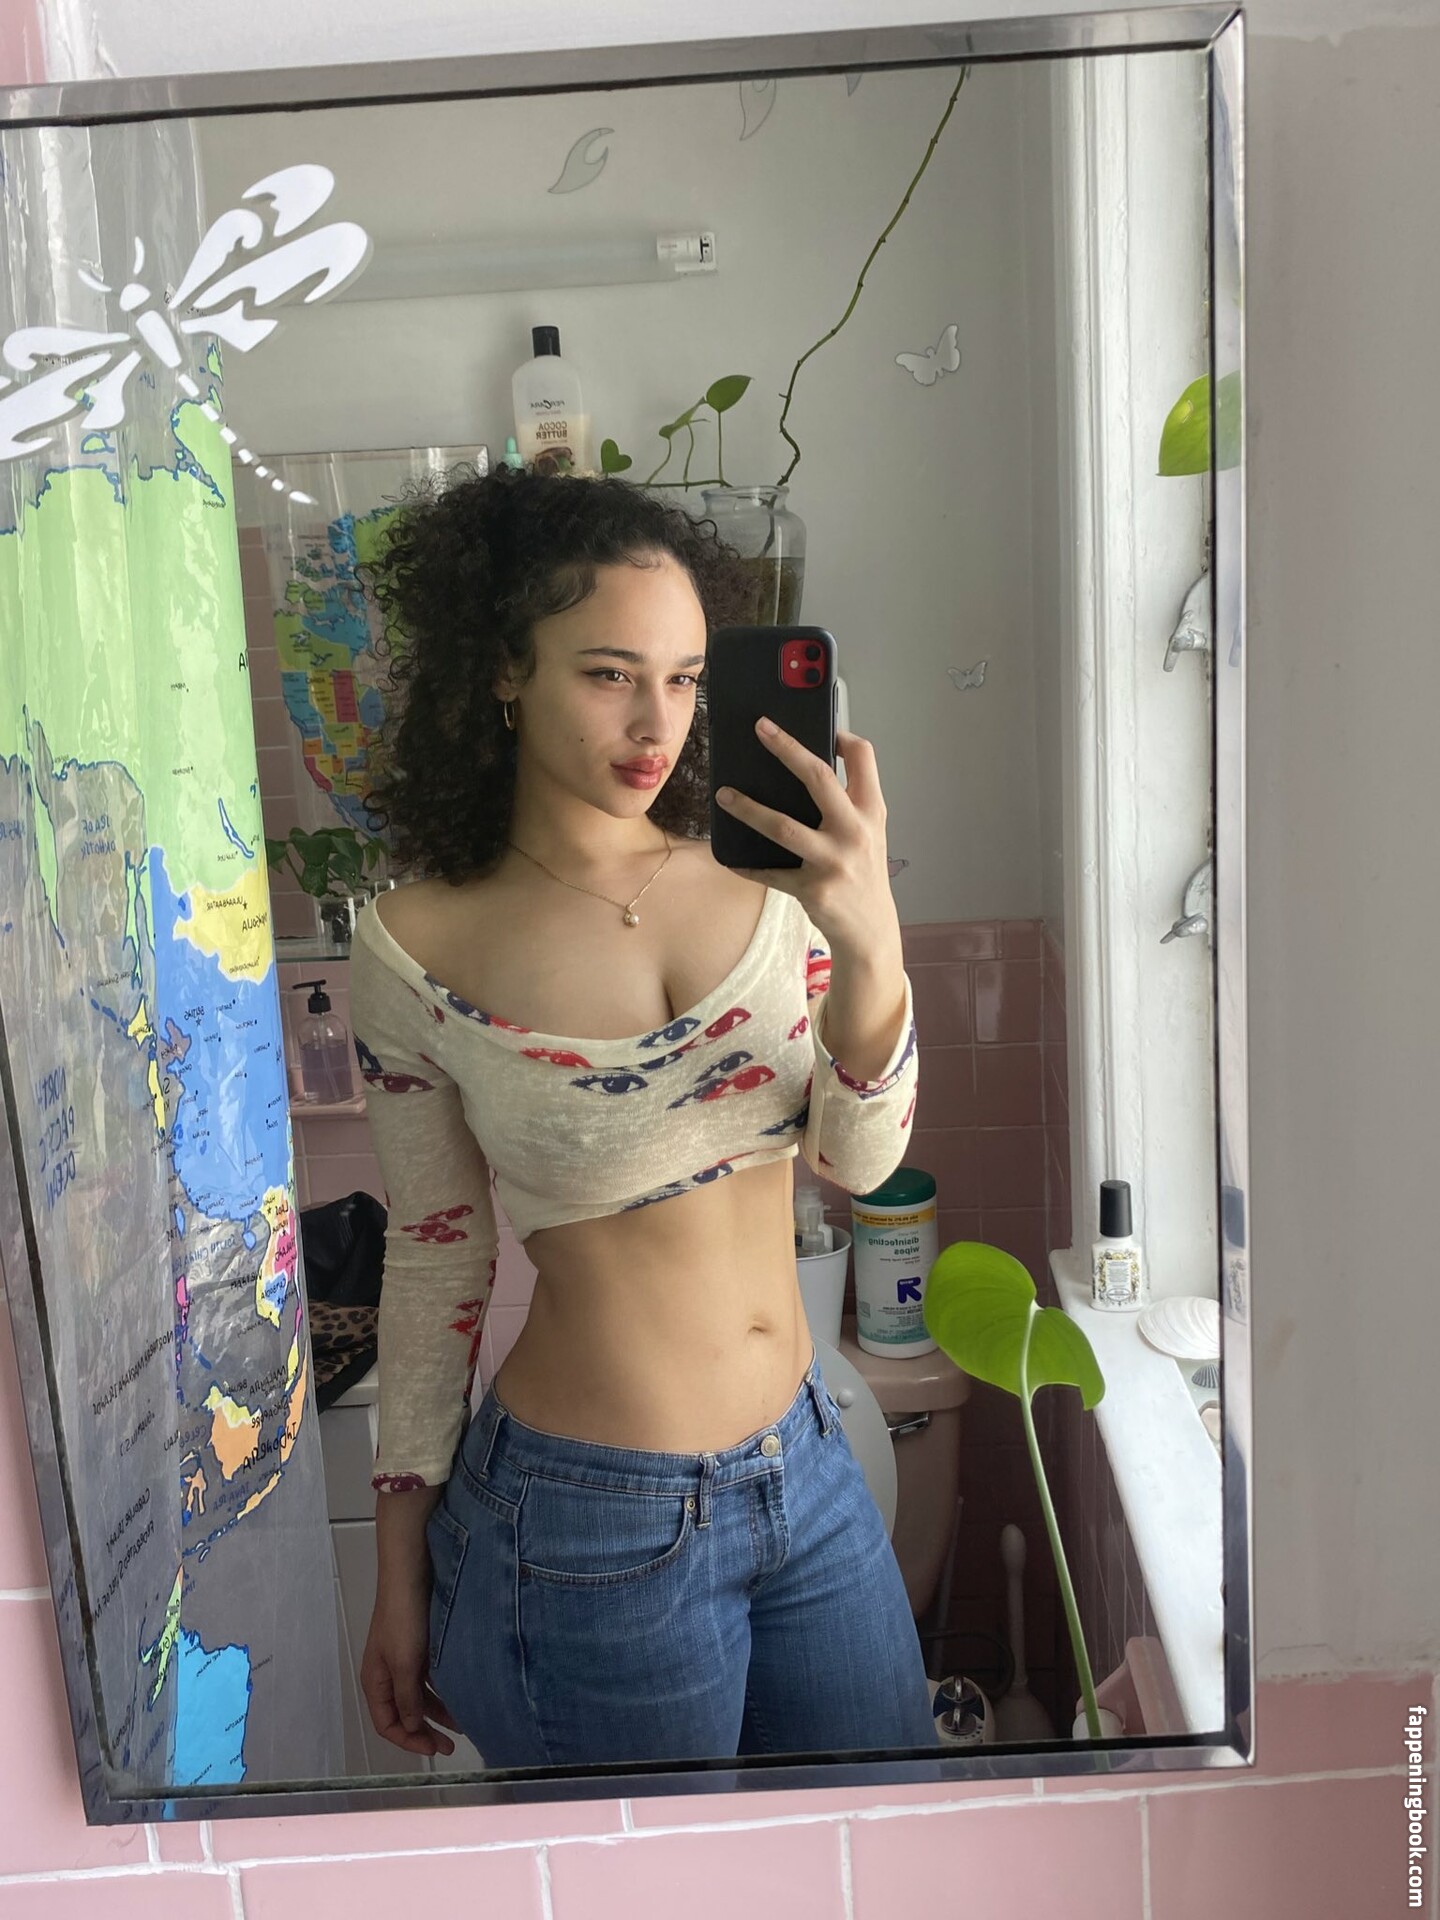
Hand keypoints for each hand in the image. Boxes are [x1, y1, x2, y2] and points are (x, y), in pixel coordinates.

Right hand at [360, 1578, 462, 1757]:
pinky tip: (461, 1695)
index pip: (387, 1723)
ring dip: (438, 1712)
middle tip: (451, 1746)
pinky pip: (431, 1678)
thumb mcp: (404, 1663)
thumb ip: (407, 1698)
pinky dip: (443, 1691)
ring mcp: (404, 1658)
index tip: (433, 1750)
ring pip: (420, 1696)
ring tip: (463, 1724)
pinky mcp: (420, 1645)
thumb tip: (410, 1726)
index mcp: (375, 1680)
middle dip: (425, 1731)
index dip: (408, 1740)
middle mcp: (388, 1673)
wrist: (412, 1571)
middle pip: (404, 1713)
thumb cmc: (403, 1618)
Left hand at [715, 720, 896, 952]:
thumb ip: (847, 803)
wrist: (871, 930)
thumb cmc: (863, 874)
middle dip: (787, 748)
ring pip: (783, 826)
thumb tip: (803, 769)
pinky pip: (770, 872)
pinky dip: (747, 865)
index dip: (841, 736)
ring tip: (723, 795)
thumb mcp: (868, 834)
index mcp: (872, 812)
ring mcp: (835, 861)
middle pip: (819, 779)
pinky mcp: (813, 889)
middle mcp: (856, 832)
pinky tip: (730, 858)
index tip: (819, 726)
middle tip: (760, 728)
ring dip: (748, 808)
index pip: (864, 758)